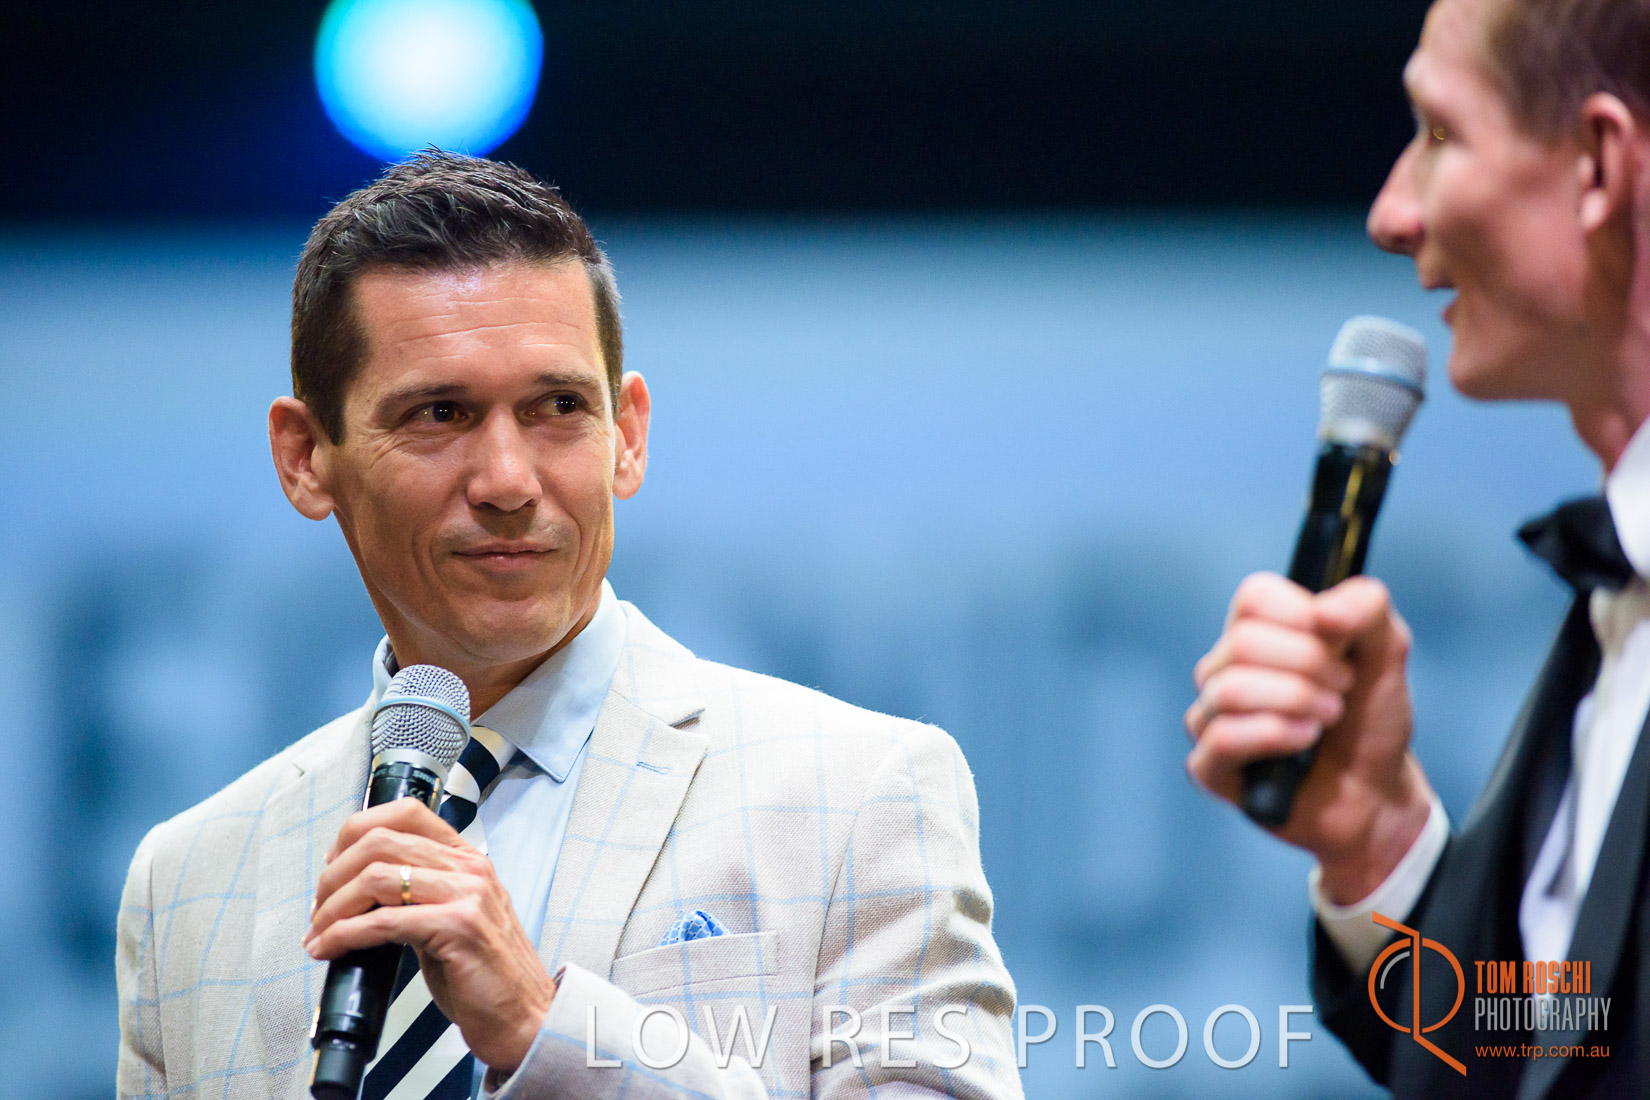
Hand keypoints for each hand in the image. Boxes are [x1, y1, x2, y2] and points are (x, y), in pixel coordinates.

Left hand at [304, 798, 554, 1074]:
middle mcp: (470, 867)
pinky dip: (344, 935)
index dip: (357, 831)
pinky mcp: (458, 927)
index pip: (406, 812)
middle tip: (318, 908)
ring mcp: (467, 894)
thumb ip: (420, 894)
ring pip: (376, 878)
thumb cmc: (483, 974)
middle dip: (333, 875)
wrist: (524, 1015)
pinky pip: (383, 922)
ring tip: (318, 932)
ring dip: (333, 908)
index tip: (334, 863)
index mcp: (468, 858)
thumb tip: (359, 888)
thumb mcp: (452, 918)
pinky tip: (330, 949)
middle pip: (380, 842)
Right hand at [1184, 572, 1433, 904]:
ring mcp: (1209, 718)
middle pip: (1243, 642)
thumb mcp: (1388, 652)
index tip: (1339, 643)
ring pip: (1230, 689)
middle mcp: (1223, 670)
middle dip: (1309, 666)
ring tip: (1327, 718)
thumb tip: (1322, 612)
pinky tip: (1304, 742)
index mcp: (1256, 632)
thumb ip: (1367, 608)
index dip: (1302, 616)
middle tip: (1342, 691)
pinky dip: (1276, 736)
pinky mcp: (1207, 766)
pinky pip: (1223, 738)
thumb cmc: (1371, 721)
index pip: (1253, 597)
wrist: (1377, 794)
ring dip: (1296, 701)